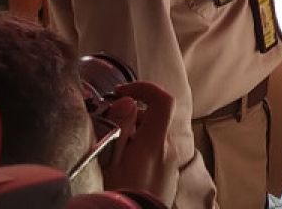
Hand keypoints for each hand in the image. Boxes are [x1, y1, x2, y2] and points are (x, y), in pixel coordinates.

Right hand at [101, 81, 176, 201]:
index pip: (163, 100)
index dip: (144, 89)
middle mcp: (169, 147)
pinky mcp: (170, 173)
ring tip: (114, 151)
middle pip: (155, 118)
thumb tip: (127, 100)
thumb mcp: (111, 161)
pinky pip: (158, 151)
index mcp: (155, 141)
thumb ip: (120, 128)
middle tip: (108, 128)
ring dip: (136, 134)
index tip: (120, 92)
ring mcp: (172, 161)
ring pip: (155, 135)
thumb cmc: (120, 192)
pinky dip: (143, 149)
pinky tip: (127, 164)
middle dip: (133, 117)